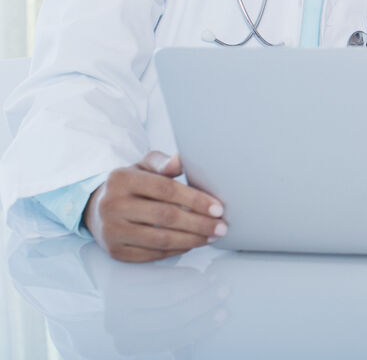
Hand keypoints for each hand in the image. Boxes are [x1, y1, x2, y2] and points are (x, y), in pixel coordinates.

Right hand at [84, 151, 226, 262]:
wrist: (97, 207)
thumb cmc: (131, 184)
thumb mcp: (143, 166)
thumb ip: (163, 163)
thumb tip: (181, 160)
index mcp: (121, 179)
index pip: (166, 190)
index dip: (195, 200)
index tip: (218, 208)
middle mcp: (112, 205)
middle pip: (165, 217)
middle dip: (199, 223)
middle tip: (221, 226)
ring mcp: (111, 231)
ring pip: (160, 240)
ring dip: (192, 239)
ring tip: (212, 236)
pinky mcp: (114, 251)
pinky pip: (152, 254)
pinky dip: (176, 250)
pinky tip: (192, 244)